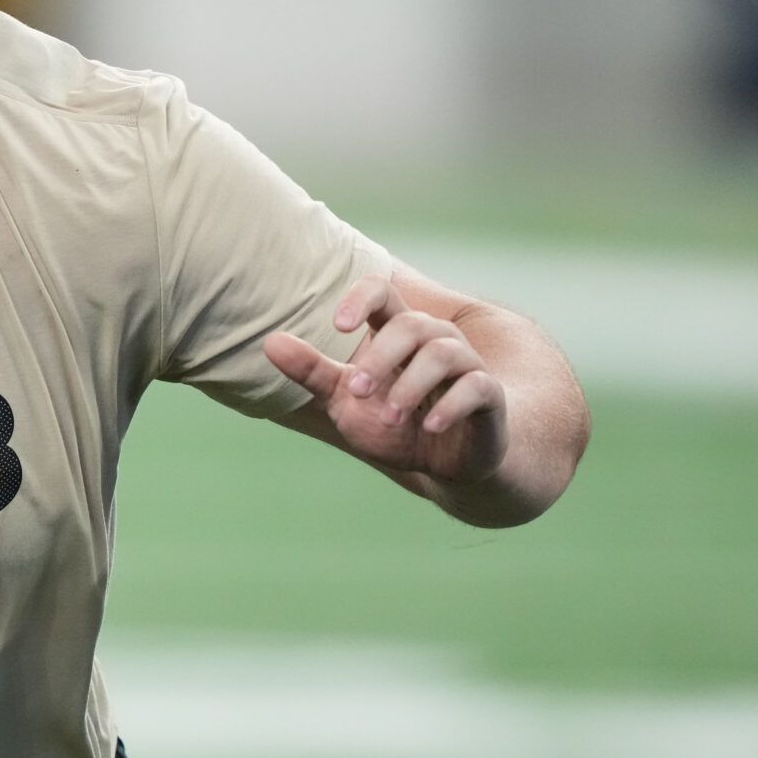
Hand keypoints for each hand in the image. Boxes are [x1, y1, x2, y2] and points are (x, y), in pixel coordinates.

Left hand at [263, 274, 508, 486]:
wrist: (442, 466)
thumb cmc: (393, 423)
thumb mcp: (345, 400)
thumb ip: (313, 371)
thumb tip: (270, 342)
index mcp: (395, 334)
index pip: (382, 291)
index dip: (361, 298)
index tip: (338, 325)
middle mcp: (434, 340)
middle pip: (411, 324)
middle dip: (380, 357)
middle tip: (357, 390)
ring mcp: (465, 365)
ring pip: (443, 352)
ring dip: (410, 385)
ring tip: (388, 415)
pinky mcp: (487, 396)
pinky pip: (476, 387)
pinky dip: (450, 405)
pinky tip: (428, 426)